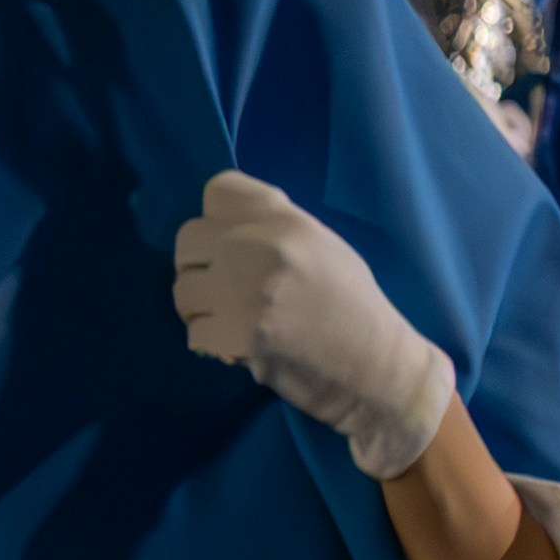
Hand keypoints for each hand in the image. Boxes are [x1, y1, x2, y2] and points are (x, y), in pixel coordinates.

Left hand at [170, 169, 453, 478]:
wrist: (377, 368)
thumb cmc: (351, 307)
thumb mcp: (322, 247)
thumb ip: (273, 227)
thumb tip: (223, 223)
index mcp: (286, 220)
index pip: (217, 191)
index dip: (217, 221)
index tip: (228, 245)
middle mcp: (260, 246)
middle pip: (188, 240)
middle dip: (199, 267)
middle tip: (224, 291)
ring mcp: (245, 291)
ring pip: (183, 290)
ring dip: (202, 309)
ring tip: (235, 321)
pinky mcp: (237, 334)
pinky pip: (194, 333)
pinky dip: (212, 344)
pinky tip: (240, 346)